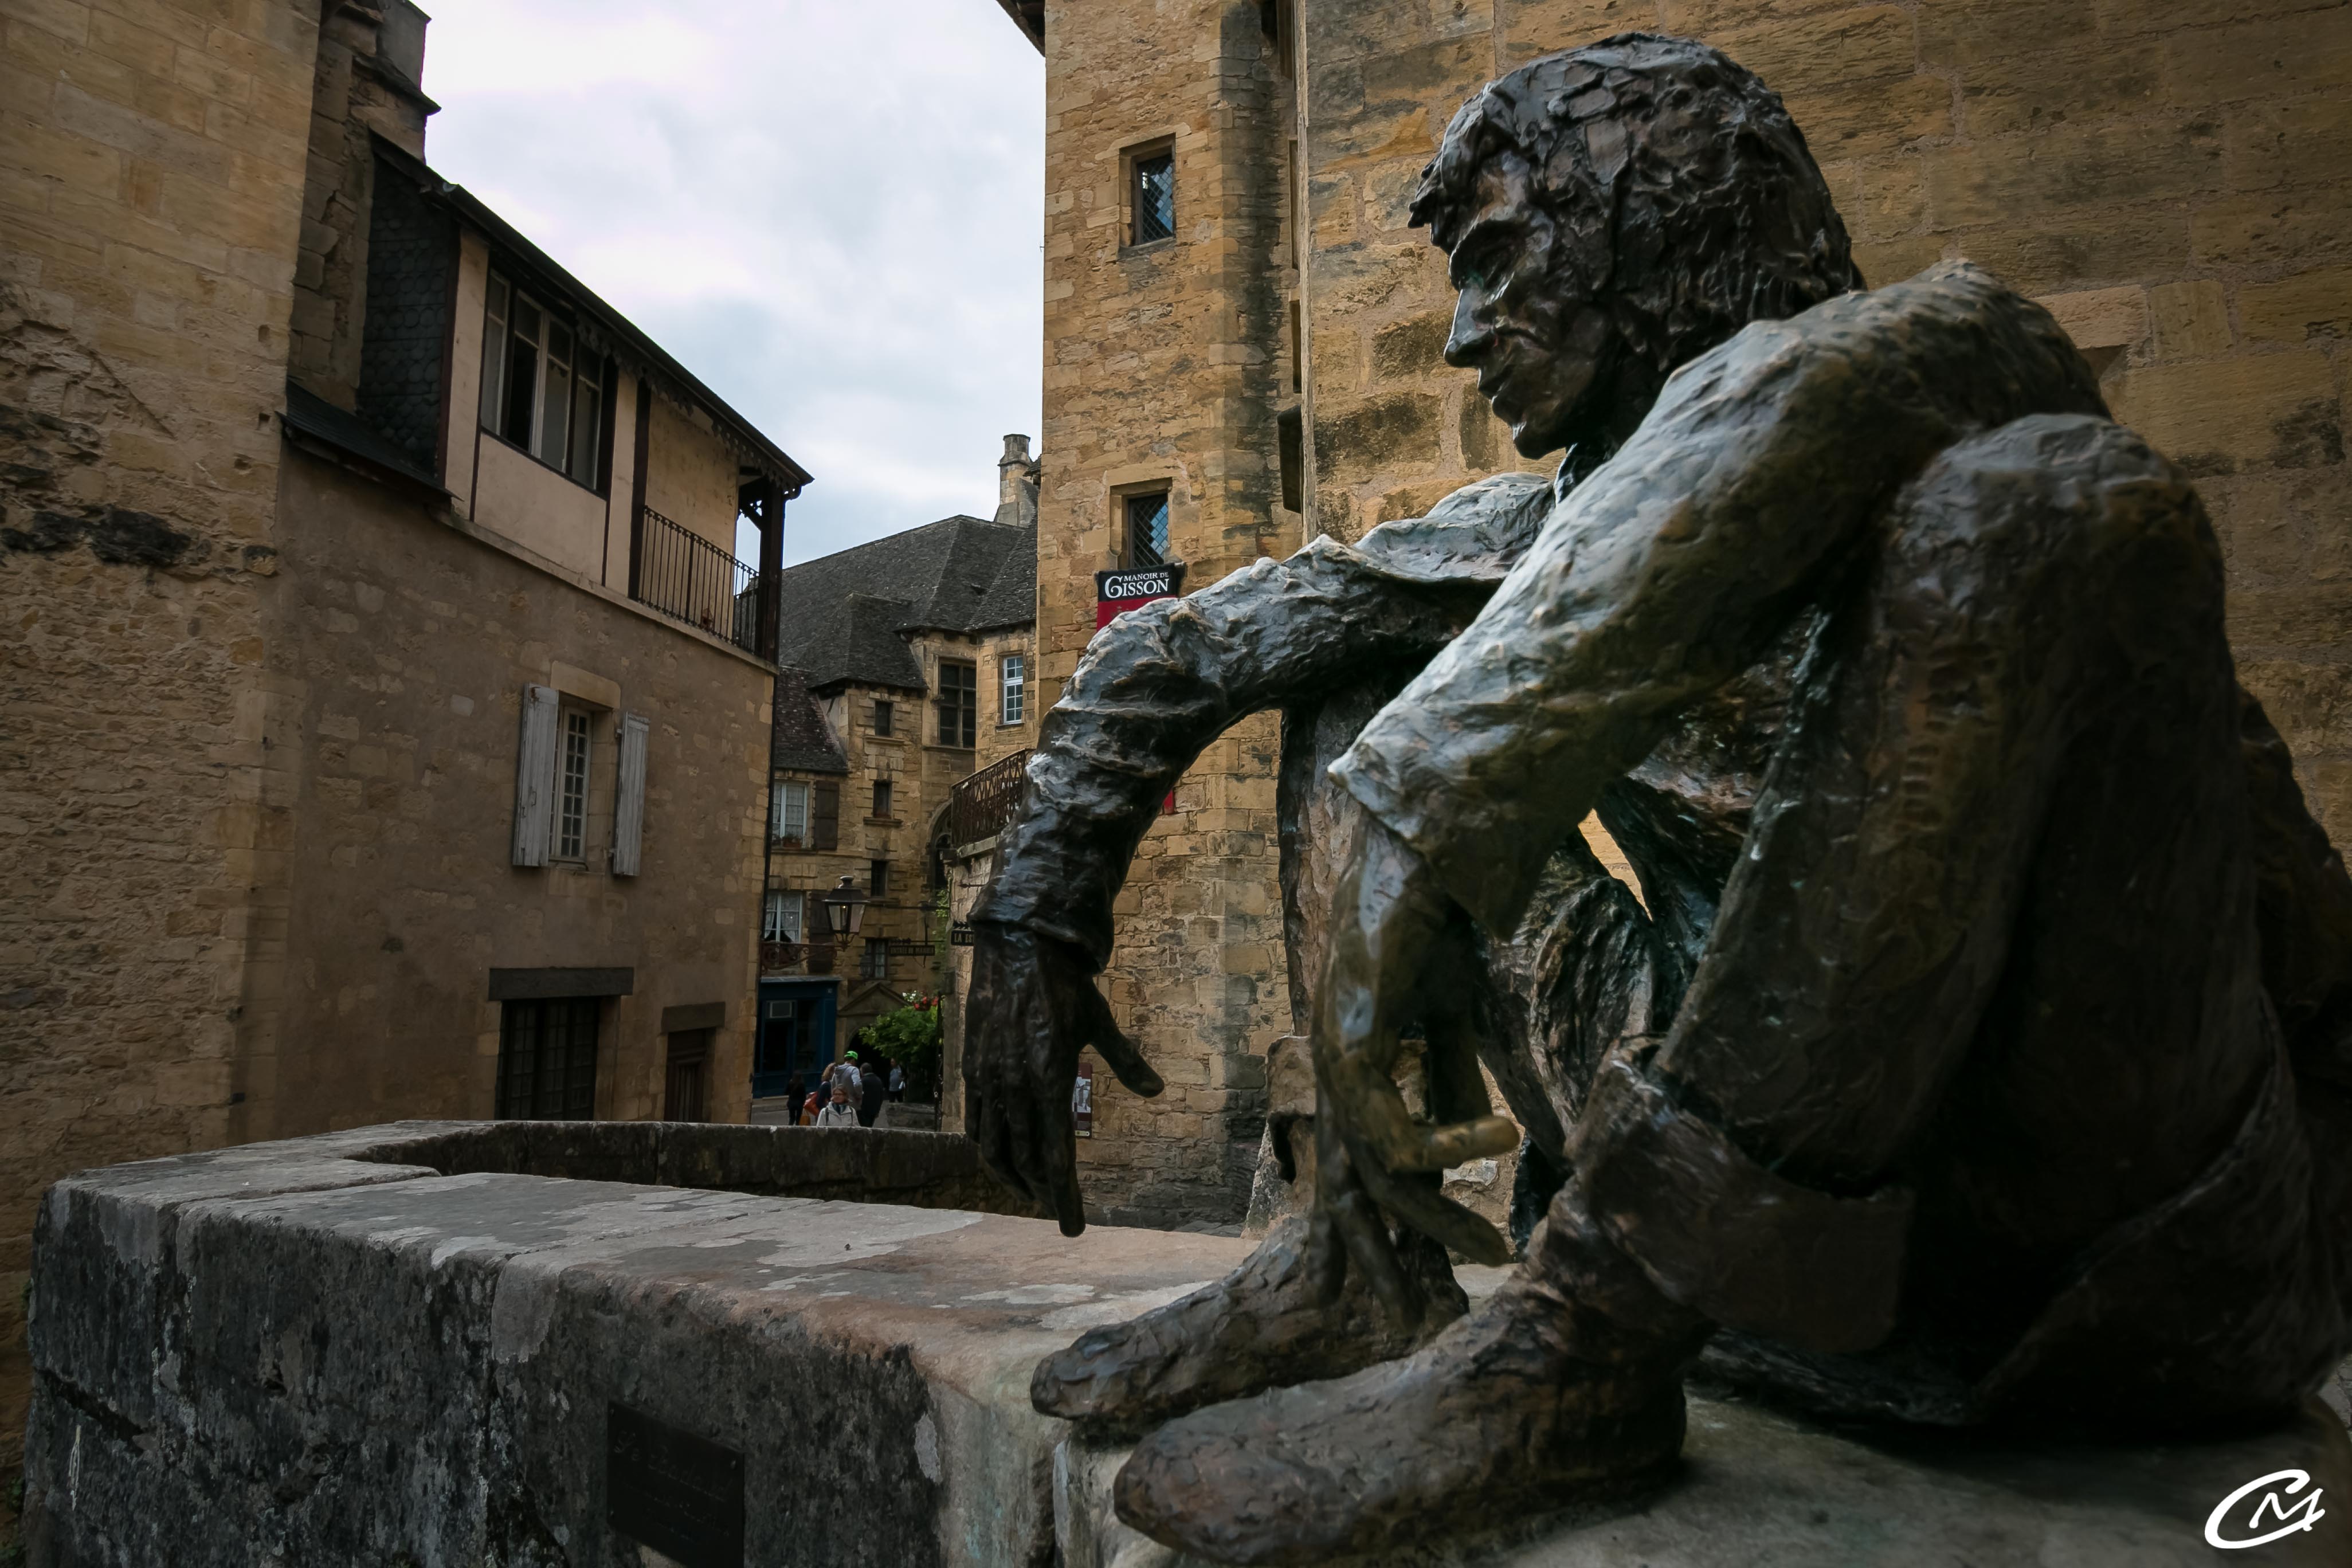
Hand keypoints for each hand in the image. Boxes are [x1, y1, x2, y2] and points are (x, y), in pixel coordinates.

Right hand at [964, 922, 1162, 1234]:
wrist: (1017, 947)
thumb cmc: (1065, 986)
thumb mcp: (1100, 1023)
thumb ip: (1126, 1061)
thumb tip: (1157, 1091)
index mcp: (1050, 1079)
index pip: (1056, 1156)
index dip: (1065, 1196)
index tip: (1075, 1227)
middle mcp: (1015, 1086)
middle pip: (1026, 1160)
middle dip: (1043, 1194)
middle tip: (1060, 1214)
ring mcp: (989, 1079)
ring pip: (995, 1148)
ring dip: (1014, 1178)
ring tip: (1032, 1193)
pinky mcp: (972, 1069)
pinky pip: (976, 1122)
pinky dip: (988, 1148)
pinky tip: (1001, 1157)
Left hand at [1309, 822, 1517, 1321]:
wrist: (1419, 859)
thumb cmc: (1430, 932)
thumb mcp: (1448, 1024)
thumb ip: (1451, 1083)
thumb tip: (1475, 1150)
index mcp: (1351, 1077)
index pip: (1353, 1175)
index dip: (1375, 1236)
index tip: (1411, 1290)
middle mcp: (1333, 1077)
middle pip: (1353, 1194)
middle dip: (1391, 1259)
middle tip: (1437, 1304)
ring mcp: (1334, 1062)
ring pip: (1380, 1175)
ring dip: (1440, 1214)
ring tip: (1495, 1239)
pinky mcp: (1351, 1044)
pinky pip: (1395, 1132)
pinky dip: (1450, 1146)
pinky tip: (1500, 1136)